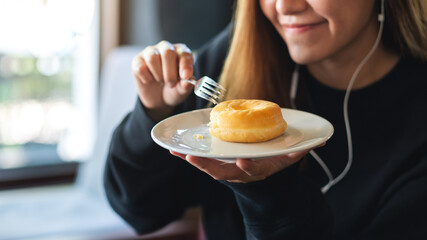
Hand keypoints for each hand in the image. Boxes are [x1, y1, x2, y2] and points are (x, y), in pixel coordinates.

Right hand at [132, 41, 193, 119]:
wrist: (159, 98)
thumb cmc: (173, 89)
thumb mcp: (182, 90)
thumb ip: (186, 86)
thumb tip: (187, 82)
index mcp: (181, 52)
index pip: (184, 53)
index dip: (185, 65)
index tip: (185, 76)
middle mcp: (166, 48)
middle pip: (167, 52)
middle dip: (170, 73)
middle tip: (171, 84)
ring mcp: (150, 52)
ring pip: (152, 58)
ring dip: (158, 75)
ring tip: (161, 81)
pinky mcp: (137, 60)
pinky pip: (141, 68)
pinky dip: (147, 78)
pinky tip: (150, 80)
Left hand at [170, 145, 322, 182]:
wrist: (261, 179)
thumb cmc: (272, 163)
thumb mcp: (286, 159)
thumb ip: (300, 151)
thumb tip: (320, 141)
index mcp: (258, 170)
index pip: (254, 169)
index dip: (249, 166)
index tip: (244, 160)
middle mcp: (240, 173)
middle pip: (222, 172)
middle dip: (208, 166)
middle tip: (194, 159)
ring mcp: (226, 170)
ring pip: (207, 167)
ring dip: (192, 160)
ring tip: (176, 151)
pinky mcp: (216, 165)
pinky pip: (200, 160)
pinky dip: (186, 155)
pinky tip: (171, 147)